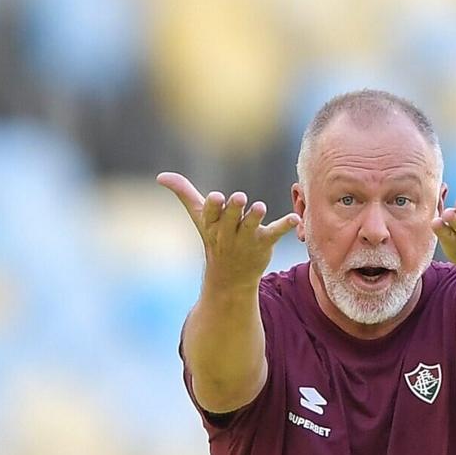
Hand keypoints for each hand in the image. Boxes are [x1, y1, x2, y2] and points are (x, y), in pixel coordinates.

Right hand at [157, 172, 299, 286]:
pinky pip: (275, 233)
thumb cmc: (214, 238)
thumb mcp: (199, 217)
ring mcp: (246, 239)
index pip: (210, 213)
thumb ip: (183, 193)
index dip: (214, 206)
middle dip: (234, 209)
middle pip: (230, 218)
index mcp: (211, 224)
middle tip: (238, 198)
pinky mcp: (264, 242)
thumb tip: (160, 176)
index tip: (216, 198)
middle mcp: (228, 232)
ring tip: (260, 207)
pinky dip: (285, 225)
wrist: (229, 278)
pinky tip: (295, 218)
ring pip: (251, 226)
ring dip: (255, 217)